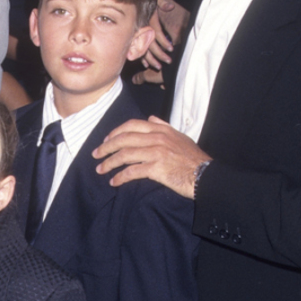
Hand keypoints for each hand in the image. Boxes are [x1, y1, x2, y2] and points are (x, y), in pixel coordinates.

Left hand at [93, 115, 210, 198]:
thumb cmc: (193, 158)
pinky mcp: (156, 168)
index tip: (106, 140)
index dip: (115, 132)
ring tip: (100, 169)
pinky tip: (114, 181)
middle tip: (96, 154)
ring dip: (109, 162)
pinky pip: (132, 171)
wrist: (204, 175)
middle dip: (106, 147)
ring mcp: (156, 152)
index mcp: (161, 129)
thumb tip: (151, 118)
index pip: (131, 125)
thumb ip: (164, 126)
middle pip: (124, 139)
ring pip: (125, 155)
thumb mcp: (180, 136)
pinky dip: (120, 177)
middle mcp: (157, 138)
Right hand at [141, 0, 173, 71]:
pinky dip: (141, 57)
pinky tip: (145, 64)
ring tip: (158, 67)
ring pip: (142, 49)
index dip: (164, 42)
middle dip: (159, 55)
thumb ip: (162, 2)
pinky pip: (135, 49)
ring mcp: (136, 33)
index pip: (157, 33)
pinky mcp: (132, 36)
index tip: (171, 49)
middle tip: (168, 61)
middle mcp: (141, 28)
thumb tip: (170, 7)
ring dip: (150, 59)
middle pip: (150, 45)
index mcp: (148, 19)